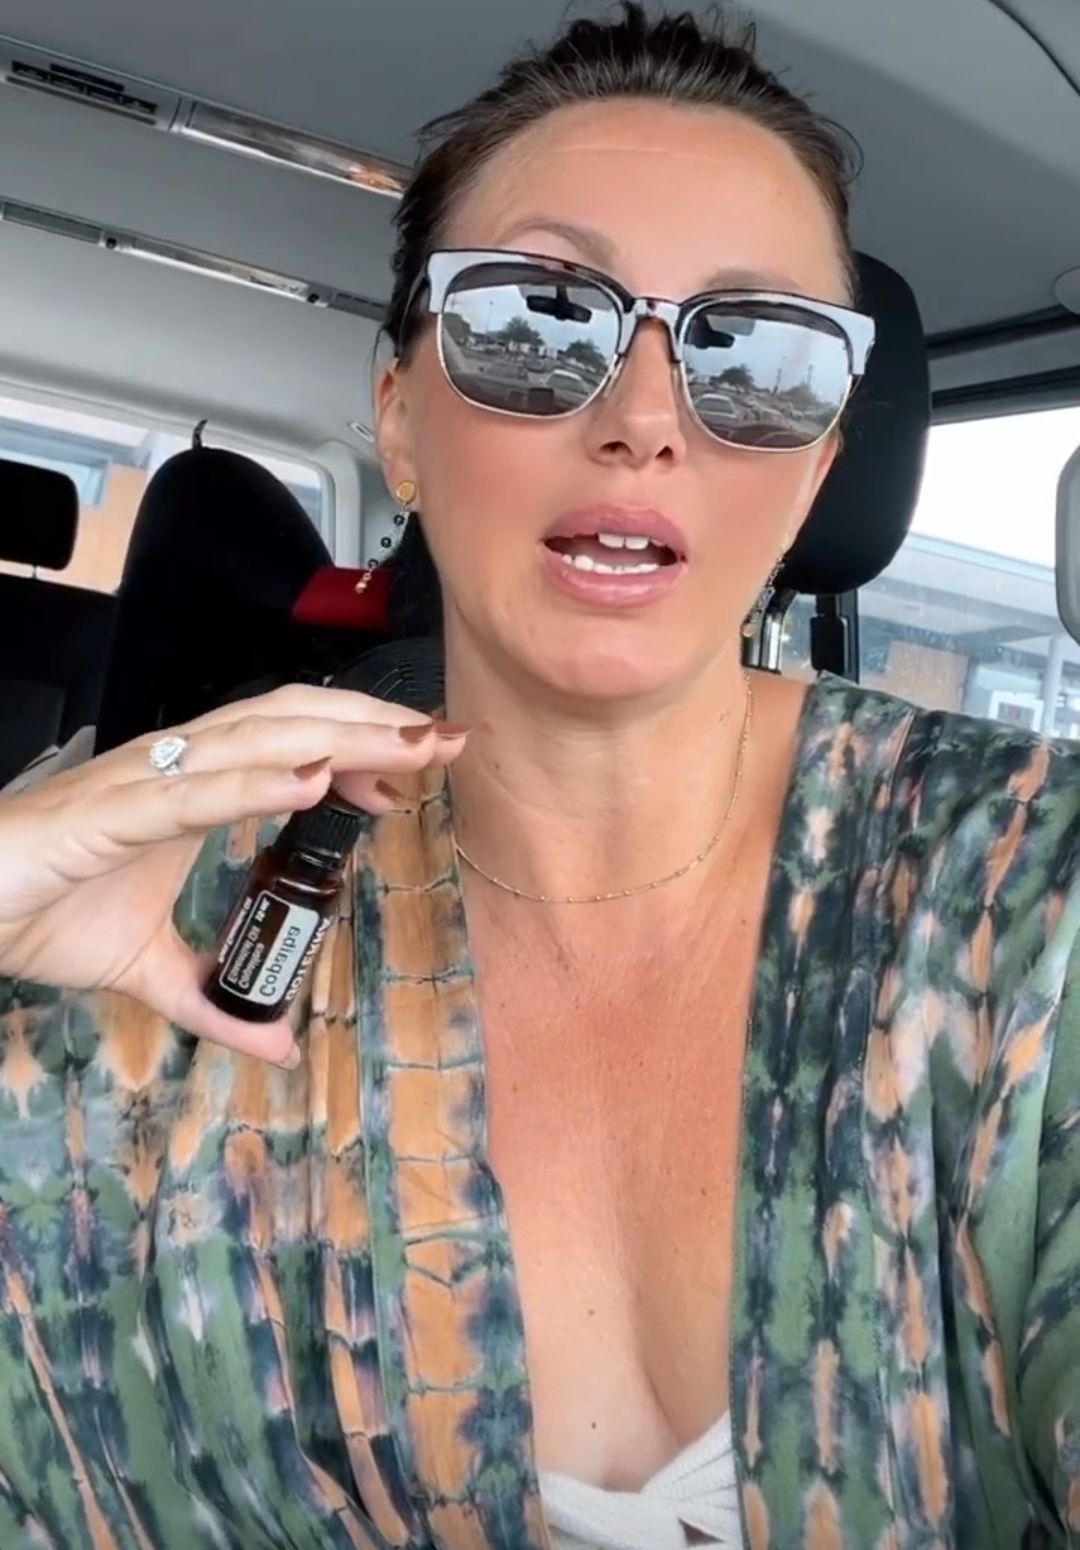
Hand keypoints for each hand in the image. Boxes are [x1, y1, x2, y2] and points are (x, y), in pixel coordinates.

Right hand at [0, 684, 468, 1064]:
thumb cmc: (41, 911)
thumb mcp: (148, 970)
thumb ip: (213, 1001)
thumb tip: (280, 1045)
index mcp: (192, 791)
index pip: (291, 745)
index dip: (358, 745)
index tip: (422, 766)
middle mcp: (175, 772)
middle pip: (291, 725)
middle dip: (374, 727)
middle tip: (451, 739)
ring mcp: (142, 785)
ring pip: (253, 743)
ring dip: (336, 739)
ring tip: (408, 748)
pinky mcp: (105, 816)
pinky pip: (189, 793)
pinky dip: (253, 783)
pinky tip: (311, 781)